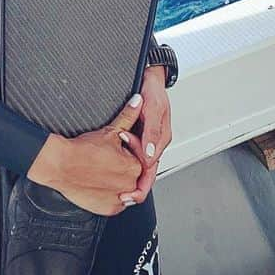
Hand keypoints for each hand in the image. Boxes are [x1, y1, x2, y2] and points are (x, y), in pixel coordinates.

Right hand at [27, 94, 145, 215]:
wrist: (60, 164)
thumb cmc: (81, 151)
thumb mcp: (110, 131)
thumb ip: (128, 117)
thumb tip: (137, 103)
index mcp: (134, 167)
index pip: (142, 160)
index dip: (131, 152)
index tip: (119, 150)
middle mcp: (129, 186)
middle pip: (135, 176)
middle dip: (126, 167)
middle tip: (110, 160)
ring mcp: (119, 199)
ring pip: (127, 191)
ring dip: (121, 182)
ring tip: (106, 171)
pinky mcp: (108, 209)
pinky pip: (117, 203)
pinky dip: (112, 195)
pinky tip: (102, 183)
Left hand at [127, 64, 172, 196]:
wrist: (147, 75)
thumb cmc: (152, 89)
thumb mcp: (153, 109)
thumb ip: (152, 131)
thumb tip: (151, 155)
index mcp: (160, 138)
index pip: (152, 166)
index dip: (142, 181)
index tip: (133, 192)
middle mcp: (154, 141)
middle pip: (146, 170)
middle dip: (136, 186)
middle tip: (123, 198)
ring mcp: (145, 138)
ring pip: (138, 162)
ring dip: (129, 174)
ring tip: (118, 188)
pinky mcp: (137, 133)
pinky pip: (131, 152)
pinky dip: (124, 162)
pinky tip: (114, 170)